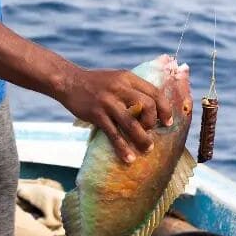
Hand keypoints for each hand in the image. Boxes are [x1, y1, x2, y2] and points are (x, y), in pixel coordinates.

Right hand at [56, 66, 172, 162]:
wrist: (68, 81)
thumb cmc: (95, 83)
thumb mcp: (116, 78)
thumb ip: (132, 89)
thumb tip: (152, 109)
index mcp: (128, 78)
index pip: (154, 92)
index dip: (165, 109)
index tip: (167, 122)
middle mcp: (120, 88)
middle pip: (148, 106)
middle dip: (153, 122)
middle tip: (151, 132)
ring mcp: (107, 101)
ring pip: (132, 123)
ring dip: (142, 139)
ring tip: (147, 148)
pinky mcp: (96, 114)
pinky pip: (113, 134)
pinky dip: (123, 148)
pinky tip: (128, 158)